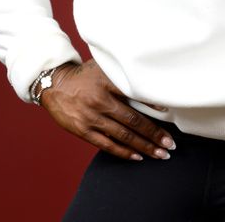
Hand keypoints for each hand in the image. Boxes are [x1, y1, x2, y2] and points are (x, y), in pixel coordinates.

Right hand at [38, 59, 176, 161]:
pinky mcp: (83, 131)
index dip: (152, 105)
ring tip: (160, 153)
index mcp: (106, 82)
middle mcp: (99, 101)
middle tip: (170, 143)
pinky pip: (107, 145)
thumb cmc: (84, 75)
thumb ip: (122, 76)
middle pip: (132, 120)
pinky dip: (124, 152)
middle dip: (154, 134)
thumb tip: (149, 84)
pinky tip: (138, 156)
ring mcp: (91, 117)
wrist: (53, 84)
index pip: (134, 94)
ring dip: (144, 146)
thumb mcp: (102, 68)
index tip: (169, 114)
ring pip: (123, 135)